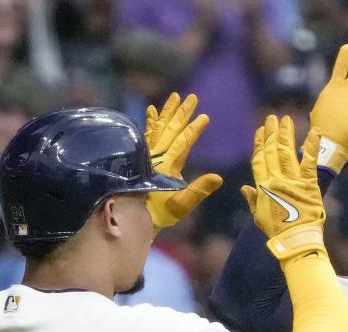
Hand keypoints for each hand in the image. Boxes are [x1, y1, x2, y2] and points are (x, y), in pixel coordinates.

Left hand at [145, 92, 223, 227]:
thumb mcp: (180, 206)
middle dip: (182, 113)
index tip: (204, 117)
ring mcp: (147, 155)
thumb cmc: (157, 214)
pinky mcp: (140, 157)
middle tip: (191, 97)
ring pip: (159, 128)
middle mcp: (156, 156)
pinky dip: (150, 123)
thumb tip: (218, 177)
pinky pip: (146, 135)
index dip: (194, 129)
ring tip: (174, 97)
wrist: (129, 217)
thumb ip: (198, 191)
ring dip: (167, 113)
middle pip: (171, 129)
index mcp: (168, 165)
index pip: (183, 142)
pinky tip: (151, 111)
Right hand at [242, 115, 325, 259]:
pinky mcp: (309, 184)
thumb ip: (252, 200)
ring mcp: (292, 181)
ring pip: (287, 152)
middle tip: (272, 118)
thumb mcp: (258, 216)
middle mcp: (276, 180)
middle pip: (272, 151)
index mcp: (263, 187)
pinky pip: (309, 161)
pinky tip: (314, 130)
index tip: (259, 131)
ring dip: (286, 134)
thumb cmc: (277, 232)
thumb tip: (243, 188)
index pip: (259, 160)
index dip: (259, 144)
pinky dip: (312, 145)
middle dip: (272, 133)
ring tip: (285, 119)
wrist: (294, 240)